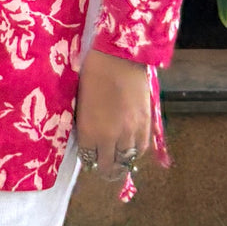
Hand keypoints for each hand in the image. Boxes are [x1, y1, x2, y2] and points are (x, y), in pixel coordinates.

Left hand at [75, 49, 150, 181]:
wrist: (120, 57)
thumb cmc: (93, 72)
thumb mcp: (80, 100)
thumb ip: (85, 121)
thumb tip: (88, 133)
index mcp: (89, 131)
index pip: (88, 158)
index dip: (88, 159)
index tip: (89, 157)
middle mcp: (110, 137)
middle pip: (109, 166)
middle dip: (104, 168)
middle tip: (103, 166)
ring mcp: (130, 132)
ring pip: (127, 160)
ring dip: (121, 162)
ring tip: (118, 162)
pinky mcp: (146, 124)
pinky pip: (142, 148)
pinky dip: (136, 152)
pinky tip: (132, 149)